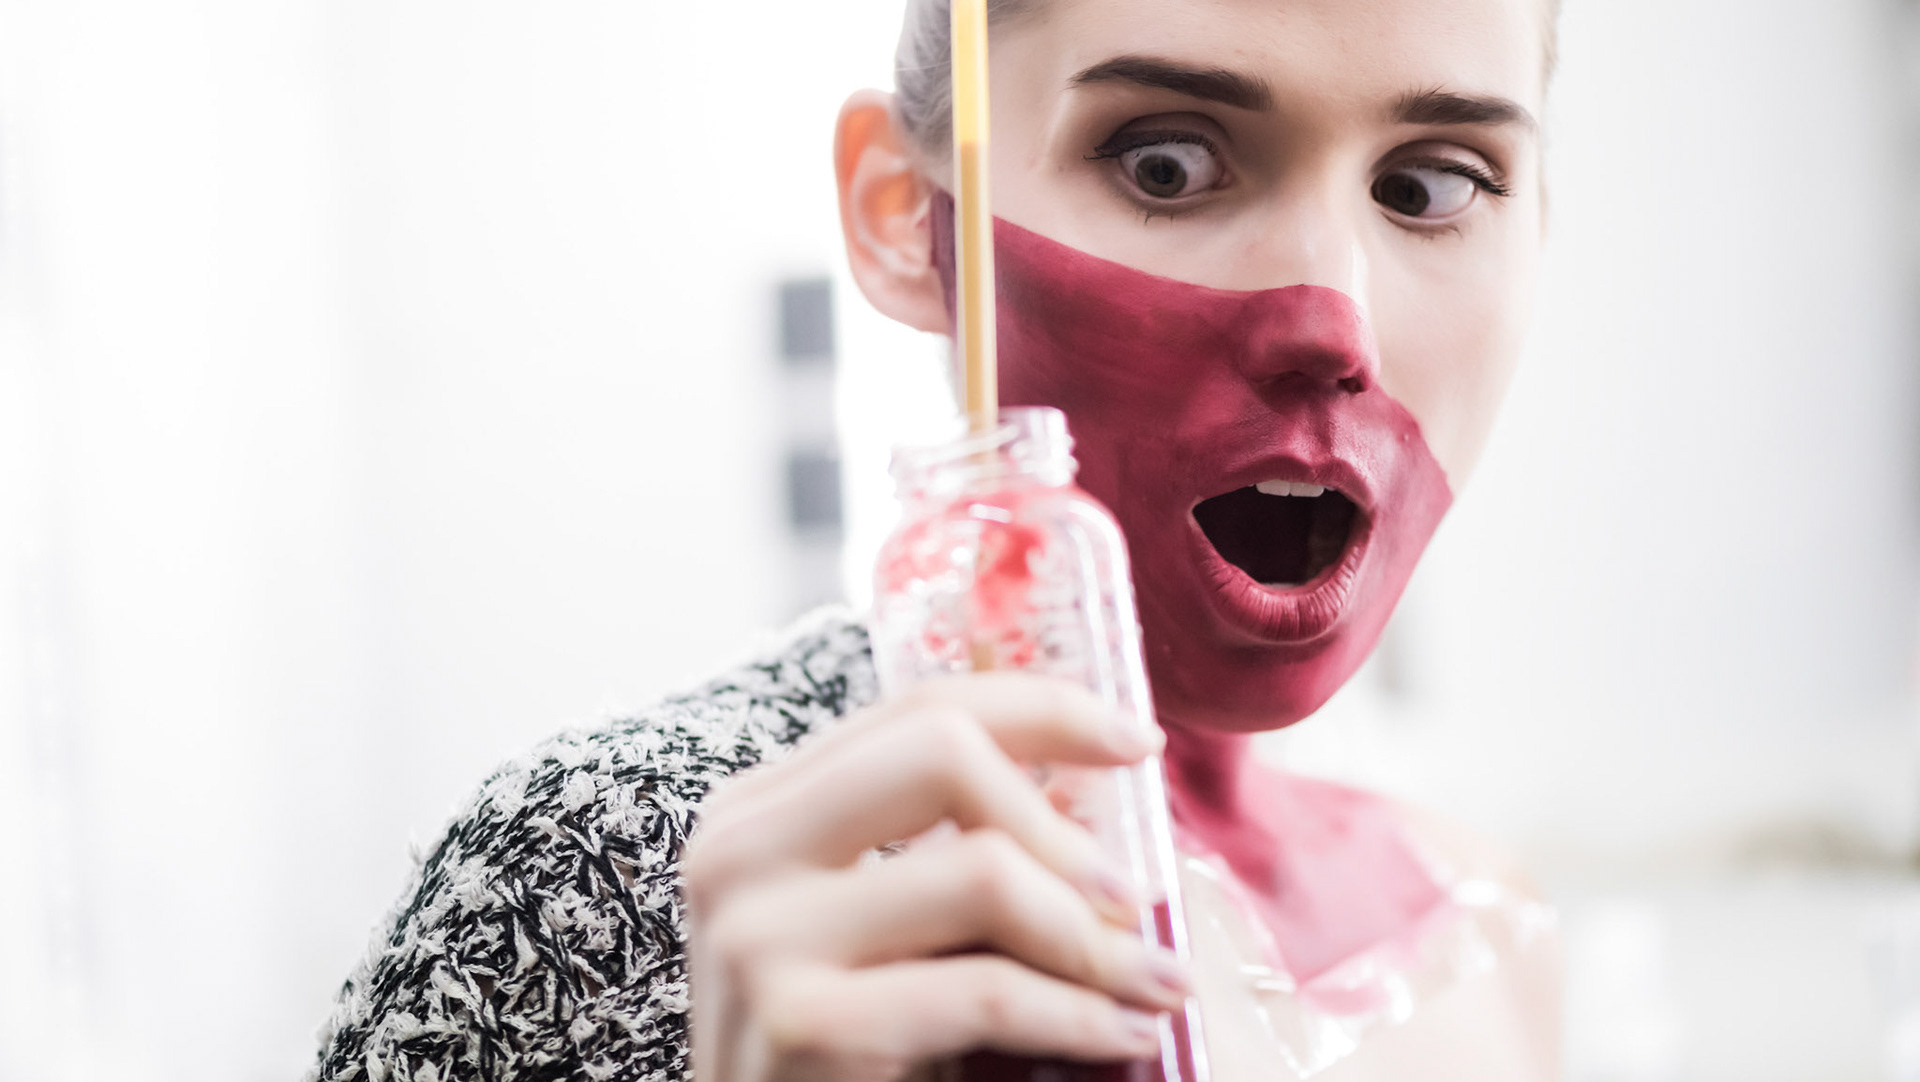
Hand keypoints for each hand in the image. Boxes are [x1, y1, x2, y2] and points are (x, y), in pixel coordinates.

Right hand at [681, 672, 1188, 1081]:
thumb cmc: (851, 1050)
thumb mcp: (882, 924)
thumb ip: (943, 842)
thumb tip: (1098, 771)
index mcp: (762, 807)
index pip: (921, 708)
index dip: (1044, 710)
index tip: (1136, 744)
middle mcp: (742, 853)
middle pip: (941, 753)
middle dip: (1061, 824)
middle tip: (1137, 897)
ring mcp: (759, 939)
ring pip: (981, 871)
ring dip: (1094, 936)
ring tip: (1157, 982)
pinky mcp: (801, 1025)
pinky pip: (986, 991)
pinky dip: (1077, 1012)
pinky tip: (1123, 1031)